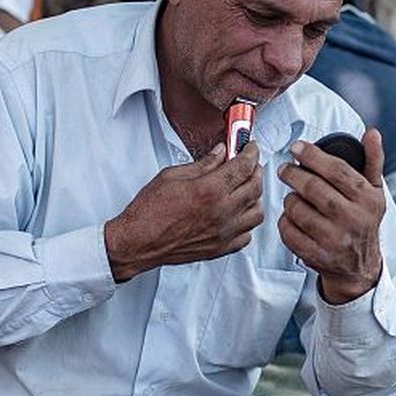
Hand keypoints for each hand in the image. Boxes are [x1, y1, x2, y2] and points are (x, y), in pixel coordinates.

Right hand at [104, 143, 262, 281]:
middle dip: (255, 170)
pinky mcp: (220, 248)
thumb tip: (220, 153)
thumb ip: (202, 164)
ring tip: (243, 190)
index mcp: (209, 190)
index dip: (251, 152)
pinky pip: (247, 235)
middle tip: (248, 164)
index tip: (250, 147)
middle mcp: (221, 212)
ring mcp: (223, 232)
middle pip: (256, 187)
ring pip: (257, 212)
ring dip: (254, 198)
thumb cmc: (149, 211)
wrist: (138, 242)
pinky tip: (236, 215)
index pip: (244, 166)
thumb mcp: (172, 176)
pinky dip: (246, 223)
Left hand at [279, 129, 386, 304]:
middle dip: (294, 174)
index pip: (337, 170)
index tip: (297, 148)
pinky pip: (289, 232)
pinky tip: (291, 217)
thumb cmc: (364, 221)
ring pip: (298, 209)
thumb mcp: (374, 191)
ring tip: (292, 196)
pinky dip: (285, 221)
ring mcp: (334, 240)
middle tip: (284, 169)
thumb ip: (372, 160)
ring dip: (290, 199)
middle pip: (314, 188)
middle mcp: (353, 219)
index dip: (313, 156)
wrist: (359, 267)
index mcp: (368, 199)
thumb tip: (372, 133)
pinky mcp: (317, 255)